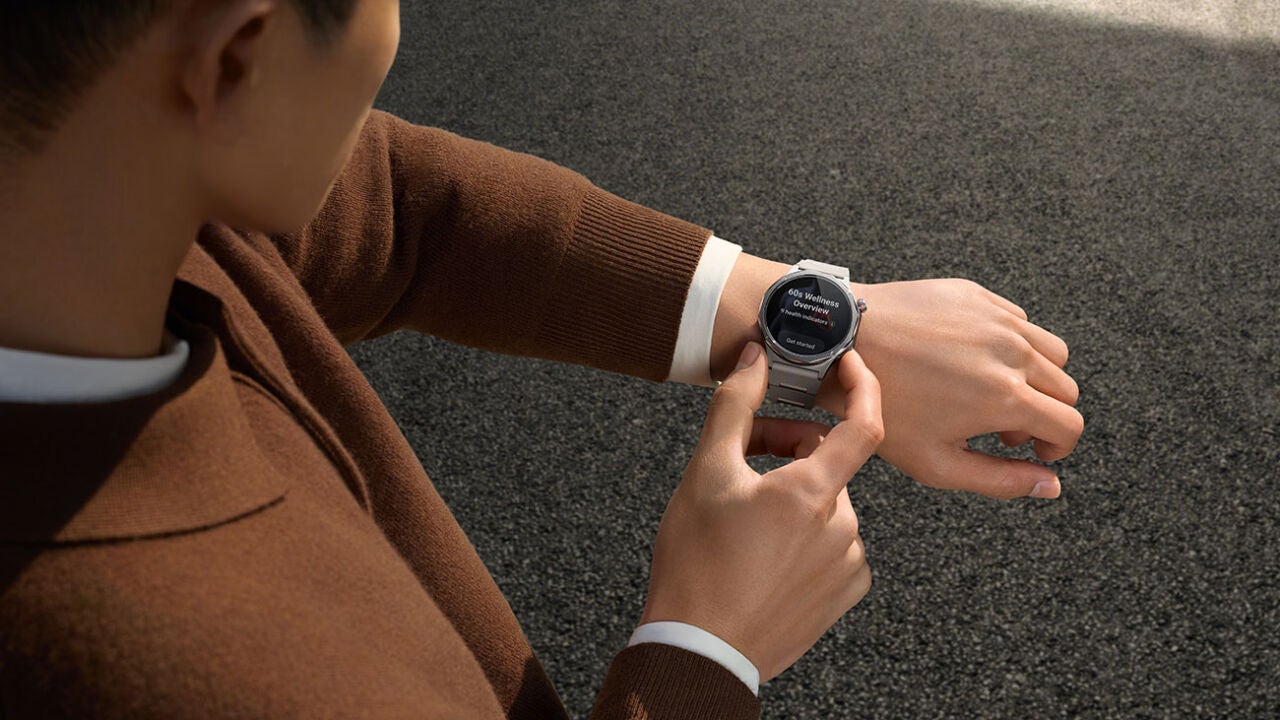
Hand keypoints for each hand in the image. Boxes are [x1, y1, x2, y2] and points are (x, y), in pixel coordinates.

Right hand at [640, 342, 881, 682]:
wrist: (699, 648)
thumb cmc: (696, 565)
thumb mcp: (705, 473)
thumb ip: (735, 406)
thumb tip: (755, 357)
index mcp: (812, 494)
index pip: (864, 424)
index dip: (861, 385)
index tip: (847, 364)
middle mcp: (842, 528)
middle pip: (829, 465)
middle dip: (790, 451)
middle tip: (744, 458)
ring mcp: (847, 565)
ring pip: (829, 505)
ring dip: (795, 497)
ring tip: (746, 515)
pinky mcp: (844, 594)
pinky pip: (835, 545)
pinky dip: (806, 535)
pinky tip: (765, 550)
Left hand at [818, 278, 1081, 498]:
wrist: (841, 343)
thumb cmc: (881, 407)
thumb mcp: (935, 462)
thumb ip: (1000, 480)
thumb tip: (1050, 485)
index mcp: (1005, 396)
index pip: (1069, 425)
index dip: (1058, 447)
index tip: (1035, 451)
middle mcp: (1011, 351)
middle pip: (1065, 388)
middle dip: (1045, 414)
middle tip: (1002, 428)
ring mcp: (996, 317)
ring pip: (1052, 351)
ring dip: (1037, 377)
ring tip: (992, 392)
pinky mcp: (978, 294)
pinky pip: (1019, 321)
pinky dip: (1012, 344)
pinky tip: (972, 360)